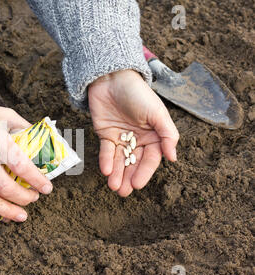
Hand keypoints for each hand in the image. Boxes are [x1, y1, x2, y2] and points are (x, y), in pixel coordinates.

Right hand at [0, 105, 52, 221]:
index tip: (47, 187)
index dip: (36, 180)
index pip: (21, 165)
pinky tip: (3, 211)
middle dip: (24, 197)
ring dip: (8, 211)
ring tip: (22, 215)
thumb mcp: (6, 116)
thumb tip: (43, 144)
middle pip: (6, 187)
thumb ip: (25, 129)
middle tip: (35, 198)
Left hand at [88, 69, 178, 196]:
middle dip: (129, 177)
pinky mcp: (105, 134)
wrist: (112, 78)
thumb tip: (173, 158)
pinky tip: (106, 171)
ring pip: (120, 160)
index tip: (138, 185)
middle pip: (134, 163)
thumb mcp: (158, 113)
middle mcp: (138, 139)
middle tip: (123, 192)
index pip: (150, 158)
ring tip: (114, 187)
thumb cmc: (138, 94)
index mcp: (154, 135)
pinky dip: (106, 161)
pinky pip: (106, 151)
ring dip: (117, 174)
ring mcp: (121, 138)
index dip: (144, 172)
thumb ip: (168, 135)